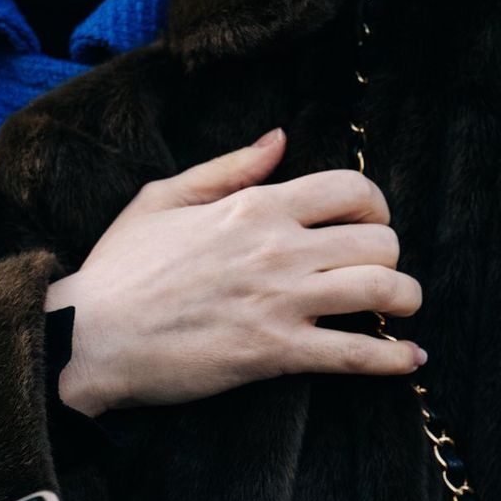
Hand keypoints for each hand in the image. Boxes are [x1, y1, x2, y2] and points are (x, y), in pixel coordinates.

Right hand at [48, 129, 424, 417]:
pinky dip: (394, 359)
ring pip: (383, 290)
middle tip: (378, 271)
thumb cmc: (119, 269)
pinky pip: (357, 355)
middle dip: (390, 255)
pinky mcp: (275, 353)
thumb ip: (228, 168)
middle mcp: (277, 249)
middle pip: (379, 240)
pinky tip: (410, 361)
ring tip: (401, 309)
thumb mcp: (163, 198)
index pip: (350, 188)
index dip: (374, 205)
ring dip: (405, 299)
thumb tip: (279, 139)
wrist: (89, 337)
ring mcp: (281, 302)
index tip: (367, 224)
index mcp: (254, 206)